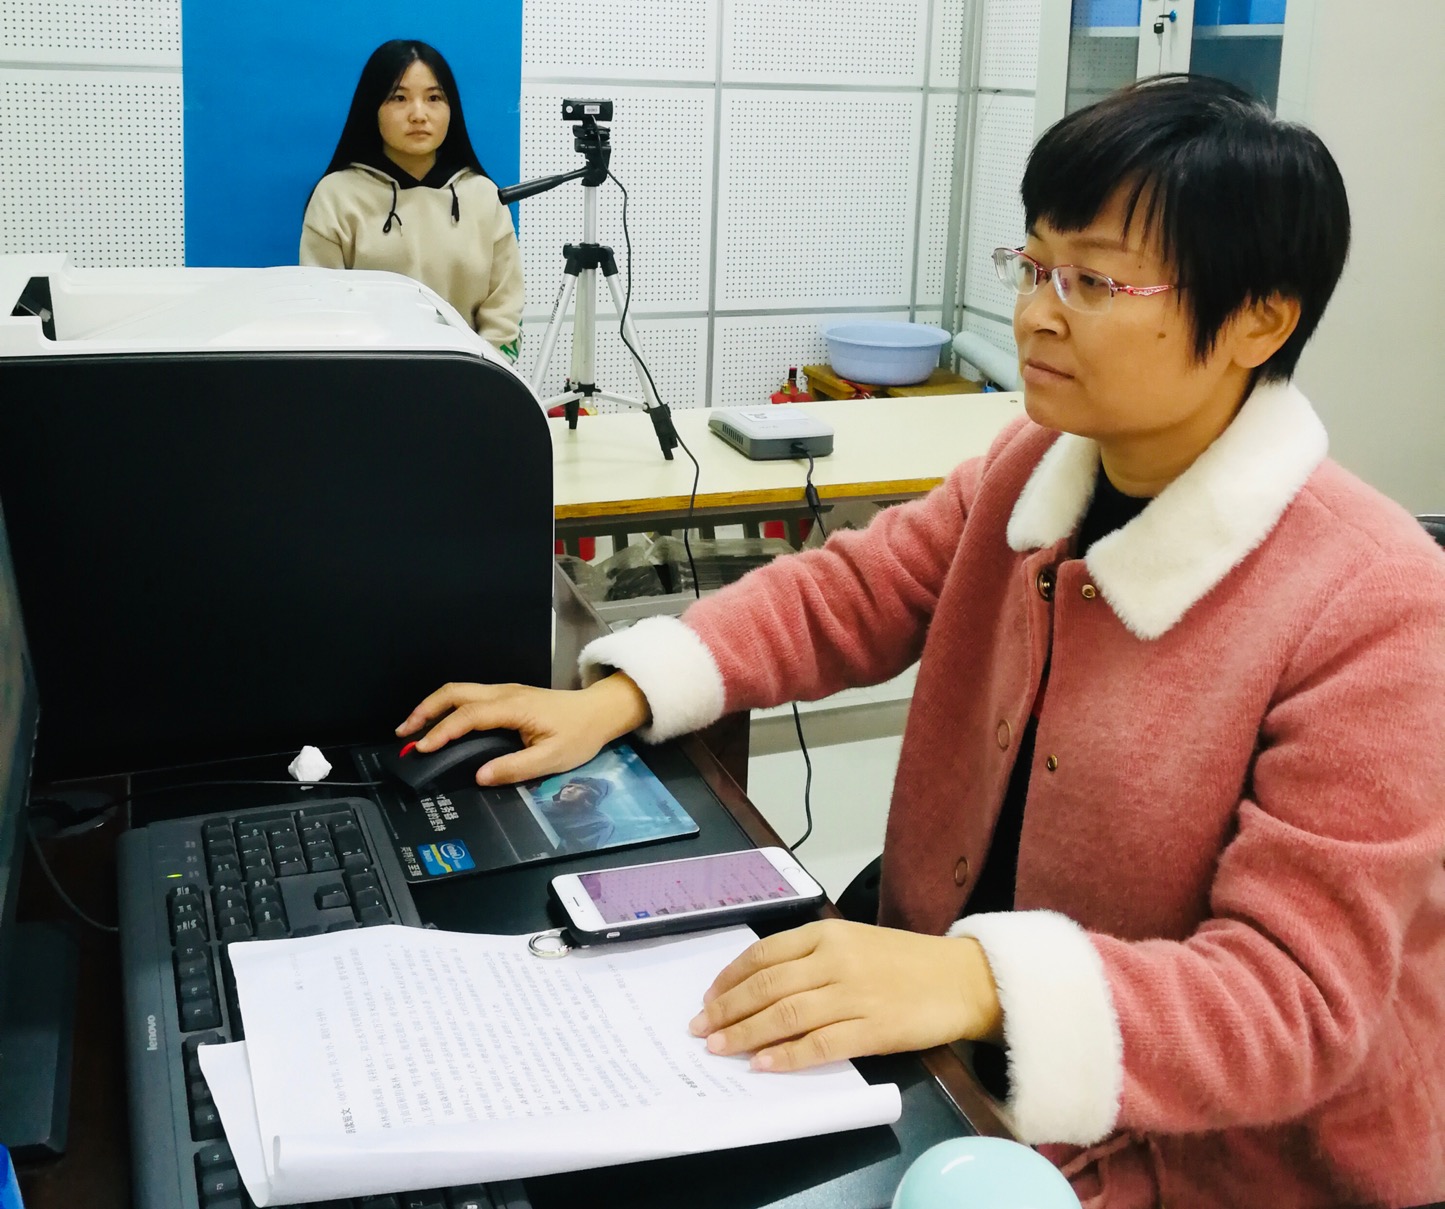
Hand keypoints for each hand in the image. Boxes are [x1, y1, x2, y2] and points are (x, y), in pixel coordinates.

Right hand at [395, 673, 650, 785]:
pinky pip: (469, 696)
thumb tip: (480, 776)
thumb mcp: (552, 759)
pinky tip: (440, 724)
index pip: (469, 715)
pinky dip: (447, 708)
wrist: (599, 712)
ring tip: (413, 730)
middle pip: (455, 692)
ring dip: (433, 707)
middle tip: (404, 734)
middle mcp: (505, 693)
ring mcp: (505, 692)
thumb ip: (515, 768)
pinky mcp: (506, 696)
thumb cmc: (579, 735)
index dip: (443, 731)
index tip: (423, 748)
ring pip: (459, 691)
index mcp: (514, 707)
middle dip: (425, 711)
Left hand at [687, 918, 1002, 1071]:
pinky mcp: (872, 1028)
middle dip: (726, 1009)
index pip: (764, 954)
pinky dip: (787, 1056)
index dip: (730, 978)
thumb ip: (812, 956)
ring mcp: (853, 995)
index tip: (707, 997)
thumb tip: (760, 982)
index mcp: (828, 934)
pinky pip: (819, 1044)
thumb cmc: (906, 962)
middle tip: (700, 1029)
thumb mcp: (854, 942)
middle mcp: (835, 960)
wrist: (962, 979)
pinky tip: (763, 1065)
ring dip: (746, 1034)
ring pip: (785, 1015)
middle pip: (766, 986)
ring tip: (720, 1048)